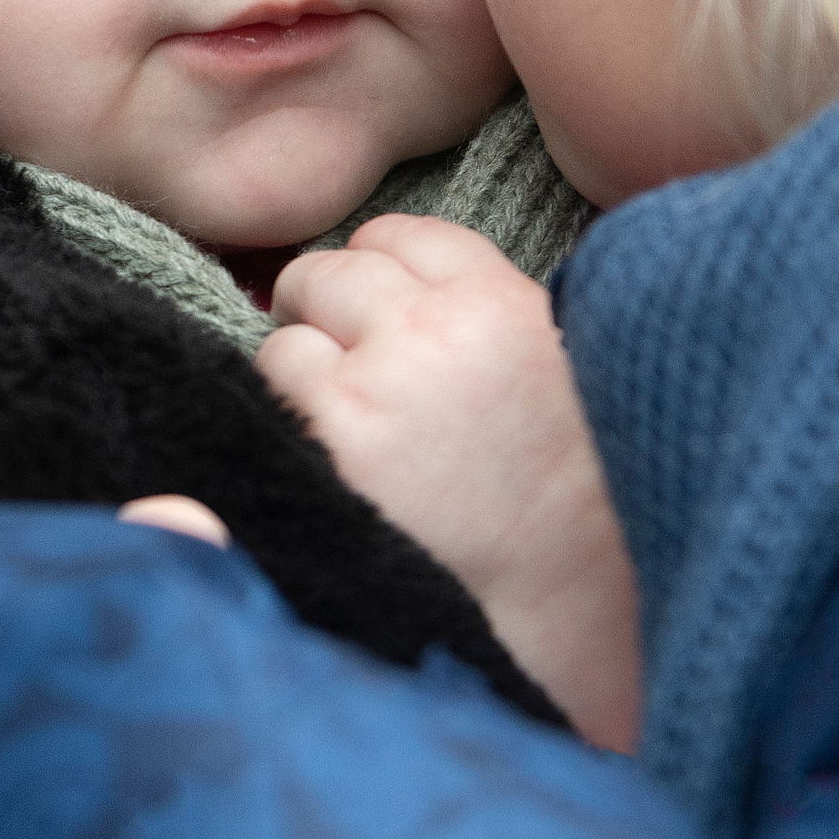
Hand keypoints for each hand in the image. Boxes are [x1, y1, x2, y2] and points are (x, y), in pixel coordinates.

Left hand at [262, 218, 640, 751]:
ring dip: (300, 367)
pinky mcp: (333, 444)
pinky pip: (270, 388)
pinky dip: (284, 418)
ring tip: (343, 425)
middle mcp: (439, 330)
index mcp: (503, 304)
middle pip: (334, 271)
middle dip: (325, 311)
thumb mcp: (552, 370)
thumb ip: (483, 315)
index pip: (405, 235)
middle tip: (345, 368)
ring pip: (288, 327)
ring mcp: (379, 384)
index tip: (380, 311)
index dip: (381, 270)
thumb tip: (387, 277)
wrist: (568, 603)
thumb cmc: (567, 496)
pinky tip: (329, 460)